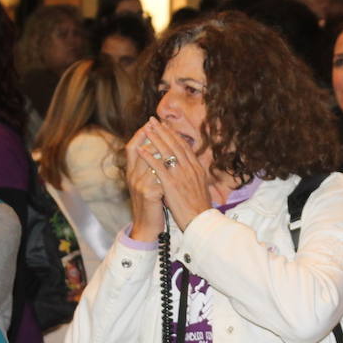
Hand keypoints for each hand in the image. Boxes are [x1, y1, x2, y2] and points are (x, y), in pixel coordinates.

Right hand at [125, 121, 167, 241]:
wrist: (148, 227)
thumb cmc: (152, 205)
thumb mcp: (149, 184)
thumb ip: (152, 168)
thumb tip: (161, 150)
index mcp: (132, 173)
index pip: (131, 147)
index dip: (140, 134)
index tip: (151, 123)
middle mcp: (132, 177)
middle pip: (141, 149)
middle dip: (153, 135)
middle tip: (162, 124)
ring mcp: (140, 185)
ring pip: (151, 160)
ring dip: (163, 149)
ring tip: (173, 138)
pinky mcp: (149, 194)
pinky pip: (160, 175)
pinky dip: (169, 168)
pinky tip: (178, 161)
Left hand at [137, 117, 212, 231]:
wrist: (202, 221)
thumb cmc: (200, 208)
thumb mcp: (201, 187)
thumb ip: (195, 175)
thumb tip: (192, 169)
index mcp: (197, 168)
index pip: (184, 146)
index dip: (173, 135)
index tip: (165, 126)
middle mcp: (190, 168)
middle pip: (174, 144)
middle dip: (162, 131)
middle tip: (153, 120)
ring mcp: (181, 175)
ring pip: (166, 151)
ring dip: (155, 138)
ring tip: (146, 128)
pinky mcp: (171, 184)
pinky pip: (158, 166)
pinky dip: (149, 156)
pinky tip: (141, 150)